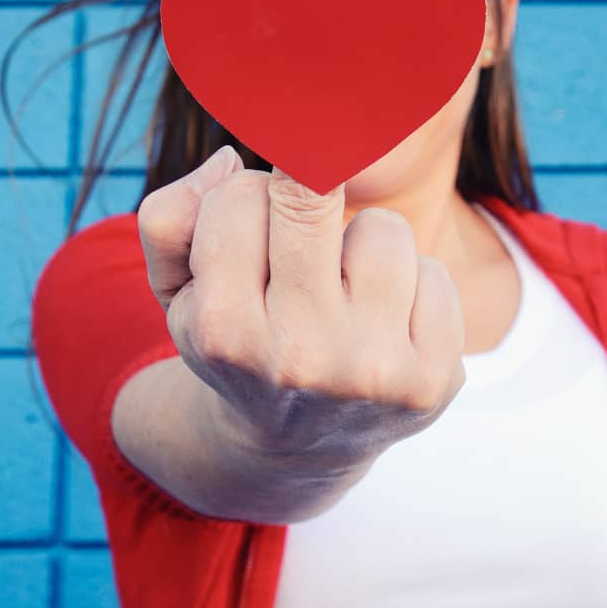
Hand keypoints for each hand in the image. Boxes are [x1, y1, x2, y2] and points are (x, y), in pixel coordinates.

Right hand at [135, 146, 468, 476]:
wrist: (297, 446)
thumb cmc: (239, 341)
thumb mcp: (178, 291)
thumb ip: (169, 217)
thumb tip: (230, 160)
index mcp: (225, 332)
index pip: (239, 196)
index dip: (245, 201)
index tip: (251, 236)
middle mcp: (299, 356)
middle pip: (312, 188)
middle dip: (306, 184)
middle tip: (306, 209)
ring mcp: (372, 371)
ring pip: (384, 228)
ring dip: (363, 247)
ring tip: (343, 292)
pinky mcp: (431, 381)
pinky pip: (436, 273)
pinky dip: (412, 288)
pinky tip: (384, 326)